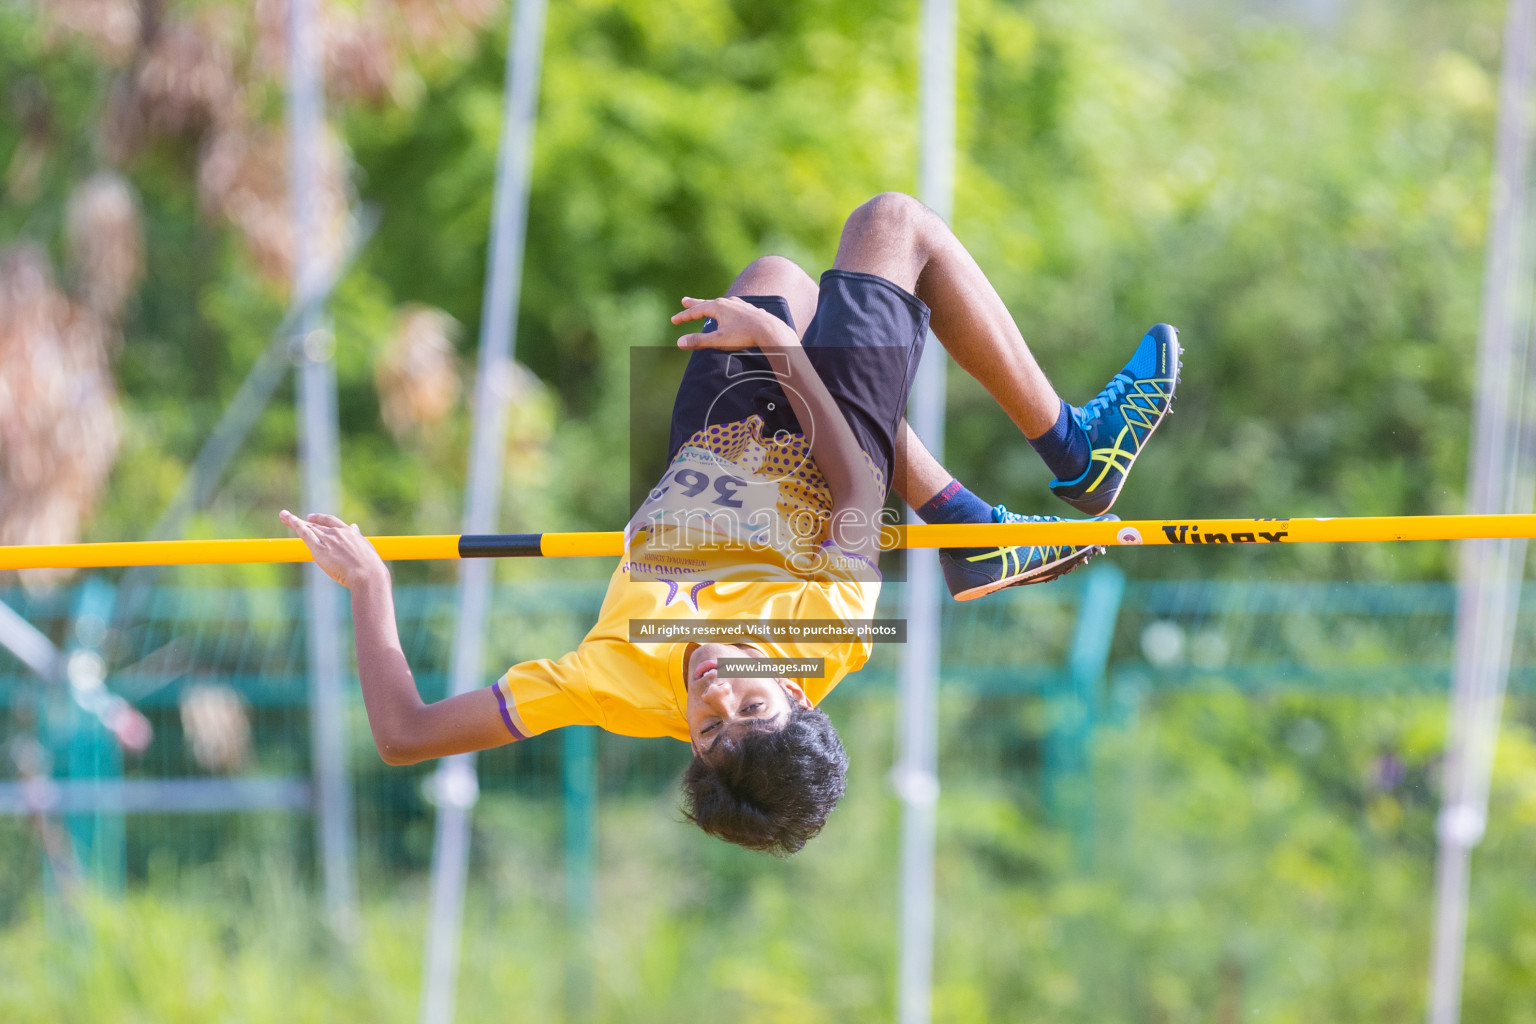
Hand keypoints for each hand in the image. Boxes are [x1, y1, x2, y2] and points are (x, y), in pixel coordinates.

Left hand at [280, 510, 389, 590]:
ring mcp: (327, 539)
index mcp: (350, 533)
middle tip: (291, 517)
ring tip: (283, 516)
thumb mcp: (366, 548)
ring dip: (294, 521)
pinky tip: (288, 520)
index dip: (321, 519)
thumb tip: (355, 527)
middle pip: (317, 525)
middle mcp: (337, 533)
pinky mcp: (318, 547)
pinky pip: (304, 533)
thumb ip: (358, 537)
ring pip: (308, 528)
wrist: (366, 573)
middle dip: (304, 521)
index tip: (312, 518)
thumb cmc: (370, 567)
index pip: (332, 522)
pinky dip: (295, 525)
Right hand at [671, 296, 798, 350]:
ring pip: (722, 304)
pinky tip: (733, 309)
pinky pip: (735, 307)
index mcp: (717, 307)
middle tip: (684, 301)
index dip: (684, 316)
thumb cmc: (744, 335)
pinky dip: (728, 308)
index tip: (674, 321)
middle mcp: (728, 302)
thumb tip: (680, 342)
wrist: (770, 330)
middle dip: (694, 304)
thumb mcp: (718, 340)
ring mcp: (740, 304)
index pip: (696, 311)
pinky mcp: (750, 310)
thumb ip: (699, 341)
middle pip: (707, 303)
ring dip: (712, 305)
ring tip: (708, 306)